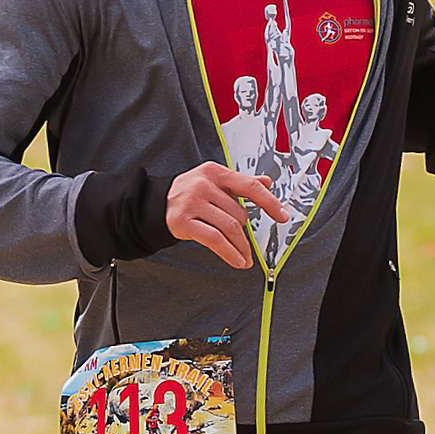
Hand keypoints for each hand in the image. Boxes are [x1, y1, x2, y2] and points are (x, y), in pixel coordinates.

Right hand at [166, 161, 289, 269]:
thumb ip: (240, 183)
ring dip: (241, 247)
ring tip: (246, 258)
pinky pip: (214, 240)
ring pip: (229, 228)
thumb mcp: (213, 181)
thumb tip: (267, 182)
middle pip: (239, 213)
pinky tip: (237, 261)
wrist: (153, 204)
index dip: (269, 202)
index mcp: (214, 172)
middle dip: (245, 232)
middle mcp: (203, 185)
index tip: (282, 216)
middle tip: (245, 243)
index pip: (249, 187)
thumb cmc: (188, 193)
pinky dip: (229, 253)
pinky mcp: (184, 222)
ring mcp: (192, 203)